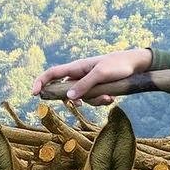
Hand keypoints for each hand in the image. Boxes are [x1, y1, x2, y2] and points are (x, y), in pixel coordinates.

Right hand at [29, 48, 152, 105]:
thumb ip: (84, 86)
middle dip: (75, 100)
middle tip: (80, 104)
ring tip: (108, 97)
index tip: (34, 94)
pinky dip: (100, 101)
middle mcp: (79, 75)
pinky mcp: (96, 88)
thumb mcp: (100, 75)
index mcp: (76, 67)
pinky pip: (92, 99)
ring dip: (93, 101)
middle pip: (65, 91)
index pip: (52, 74)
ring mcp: (87, 82)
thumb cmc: (117, 65)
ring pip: (81, 98)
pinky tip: (111, 98)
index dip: (40, 82)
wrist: (135, 64)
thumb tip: (69, 98)